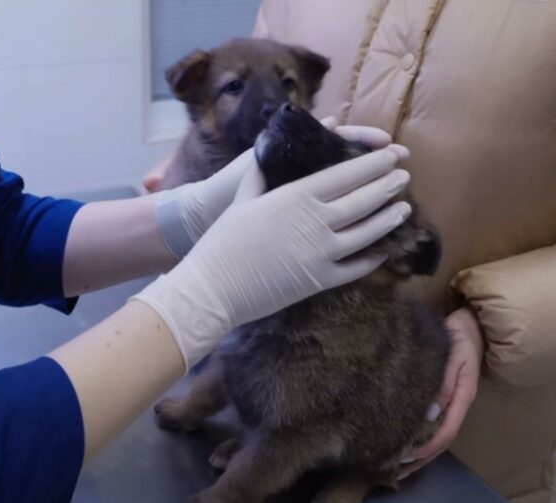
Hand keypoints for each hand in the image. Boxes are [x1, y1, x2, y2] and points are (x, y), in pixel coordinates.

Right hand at [153, 120, 392, 258]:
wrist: (214, 287)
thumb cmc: (223, 240)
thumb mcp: (243, 199)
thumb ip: (262, 173)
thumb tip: (270, 148)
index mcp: (295, 197)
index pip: (344, 175)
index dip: (372, 164)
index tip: (391, 154)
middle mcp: (315, 222)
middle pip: (362, 201)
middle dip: (387, 186)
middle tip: (405, 176)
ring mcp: (321, 254)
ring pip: (366, 233)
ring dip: (388, 219)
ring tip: (404, 209)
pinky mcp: (319, 280)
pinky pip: (355, 268)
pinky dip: (373, 257)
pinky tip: (384, 249)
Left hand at [400, 307, 483, 478]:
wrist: (468, 325)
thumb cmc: (459, 339)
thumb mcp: (452, 358)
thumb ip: (442, 383)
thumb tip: (429, 414)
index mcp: (462, 398)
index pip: (446, 432)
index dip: (427, 447)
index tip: (406, 457)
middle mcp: (457, 405)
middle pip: (440, 440)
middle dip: (420, 457)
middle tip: (395, 468)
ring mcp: (450, 402)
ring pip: (436, 434)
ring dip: (419, 450)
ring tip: (397, 462)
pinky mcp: (442, 397)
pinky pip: (432, 423)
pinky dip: (419, 434)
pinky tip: (404, 438)